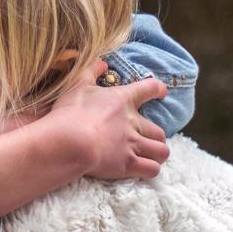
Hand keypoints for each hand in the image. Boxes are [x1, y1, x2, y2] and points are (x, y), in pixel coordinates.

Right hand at [48, 60, 169, 179]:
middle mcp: (133, 122)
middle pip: (159, 131)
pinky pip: (152, 169)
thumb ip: (91, 70)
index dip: (157, 89)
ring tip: (151, 155)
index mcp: (122, 100)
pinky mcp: (128, 164)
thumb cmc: (71, 112)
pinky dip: (151, 169)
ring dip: (158, 154)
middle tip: (148, 139)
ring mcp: (132, 144)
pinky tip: (145, 169)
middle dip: (156, 136)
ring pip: (161, 151)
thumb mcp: (77, 84)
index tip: (161, 92)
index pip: (148, 89)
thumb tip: (102, 62)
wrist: (70, 141)